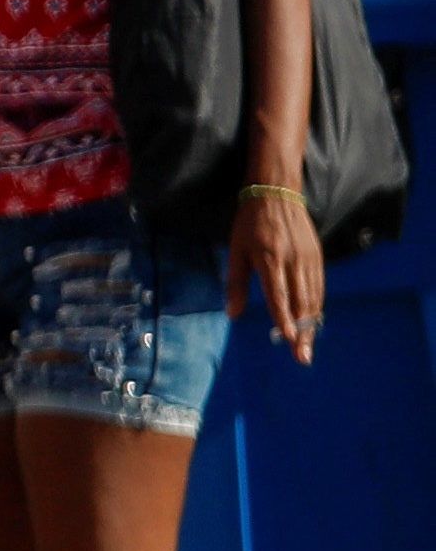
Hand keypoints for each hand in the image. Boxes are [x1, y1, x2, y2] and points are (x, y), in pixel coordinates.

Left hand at [234, 183, 324, 361]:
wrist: (277, 194)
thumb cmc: (250, 224)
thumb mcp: (236, 250)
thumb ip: (235, 283)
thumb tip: (232, 314)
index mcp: (270, 260)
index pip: (278, 295)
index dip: (283, 318)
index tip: (287, 338)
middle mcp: (292, 261)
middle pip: (300, 302)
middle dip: (301, 332)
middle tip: (302, 356)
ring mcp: (308, 259)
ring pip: (313, 297)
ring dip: (311, 324)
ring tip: (307, 345)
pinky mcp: (318, 256)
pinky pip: (319, 286)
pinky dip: (317, 306)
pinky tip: (314, 321)